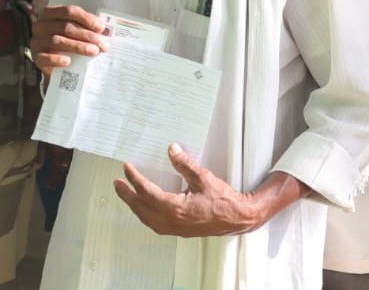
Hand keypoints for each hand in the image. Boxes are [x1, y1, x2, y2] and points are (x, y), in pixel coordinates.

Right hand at [30, 5, 108, 74]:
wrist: (54, 61)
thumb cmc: (69, 40)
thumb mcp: (77, 30)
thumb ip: (88, 27)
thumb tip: (105, 31)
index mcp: (52, 13)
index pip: (69, 11)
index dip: (86, 19)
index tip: (101, 28)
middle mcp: (42, 25)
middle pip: (66, 27)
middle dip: (87, 36)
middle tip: (103, 45)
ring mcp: (37, 40)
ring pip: (57, 41)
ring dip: (78, 46)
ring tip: (94, 52)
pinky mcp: (35, 56)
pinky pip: (45, 57)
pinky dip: (57, 59)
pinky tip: (68, 61)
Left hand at [114, 143, 261, 236]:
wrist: (238, 218)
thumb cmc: (224, 201)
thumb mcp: (205, 178)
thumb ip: (186, 165)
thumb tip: (173, 150)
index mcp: (173, 207)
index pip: (146, 191)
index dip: (134, 178)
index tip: (127, 168)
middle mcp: (169, 220)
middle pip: (140, 206)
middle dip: (126, 194)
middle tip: (116, 183)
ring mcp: (173, 228)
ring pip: (145, 217)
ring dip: (134, 205)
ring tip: (127, 195)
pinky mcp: (178, 231)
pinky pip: (153, 224)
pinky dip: (144, 215)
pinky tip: (144, 210)